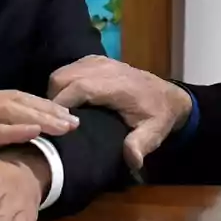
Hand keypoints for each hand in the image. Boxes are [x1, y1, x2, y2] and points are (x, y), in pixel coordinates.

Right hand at [0, 89, 77, 204]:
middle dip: (48, 109)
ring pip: (7, 111)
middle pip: (16, 99)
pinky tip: (34, 132)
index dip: (42, 104)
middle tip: (74, 121)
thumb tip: (21, 131)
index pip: (14, 96)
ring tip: (62, 126)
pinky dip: (14, 130)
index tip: (67, 115)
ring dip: (39, 118)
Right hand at [48, 55, 192, 168]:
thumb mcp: (154, 133)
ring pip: (62, 72)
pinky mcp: (94, 60)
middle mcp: (105, 68)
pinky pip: (68, 69)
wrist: (168, 97)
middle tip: (53, 124)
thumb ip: (140, 144)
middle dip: (52, 100)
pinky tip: (67, 103)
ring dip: (55, 93)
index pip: (80, 87)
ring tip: (58, 116)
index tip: (55, 126)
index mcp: (118, 85)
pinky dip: (62, 85)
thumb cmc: (159, 116)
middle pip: (63, 78)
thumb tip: (132, 160)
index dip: (62, 104)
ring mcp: (99, 61)